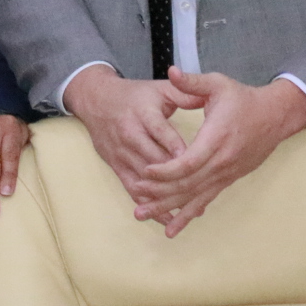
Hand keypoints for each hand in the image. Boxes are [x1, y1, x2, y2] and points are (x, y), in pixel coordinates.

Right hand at [60, 64, 191, 210]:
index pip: (162, 133)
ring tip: (188, 209)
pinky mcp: (116, 166)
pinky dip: (150, 205)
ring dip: (165, 196)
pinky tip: (167, 217)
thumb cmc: (135, 95)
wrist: (97, 100)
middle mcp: (130, 135)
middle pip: (154, 160)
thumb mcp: (159, 89)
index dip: (178, 148)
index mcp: (143, 114)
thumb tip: (208, 97)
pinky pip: (133, 190)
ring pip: (144, 179)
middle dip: (176, 177)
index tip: (196, 161)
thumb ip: (184, 93)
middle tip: (201, 190)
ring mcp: (121, 153)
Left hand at [130, 69, 305, 236]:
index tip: (145, 173)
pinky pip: (205, 200)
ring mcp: (225, 174)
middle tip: (136, 202)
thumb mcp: (218, 84)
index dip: (165, 171)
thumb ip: (192, 82)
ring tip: (144, 216)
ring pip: (194, 197)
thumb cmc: (243, 98)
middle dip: (160, 194)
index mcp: (216, 138)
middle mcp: (221, 162)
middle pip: (187, 185)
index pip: (188, 162)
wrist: (274, 116)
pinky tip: (172, 228)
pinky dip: (187, 214)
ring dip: (168, 209)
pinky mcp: (227, 180)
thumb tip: (171, 72)